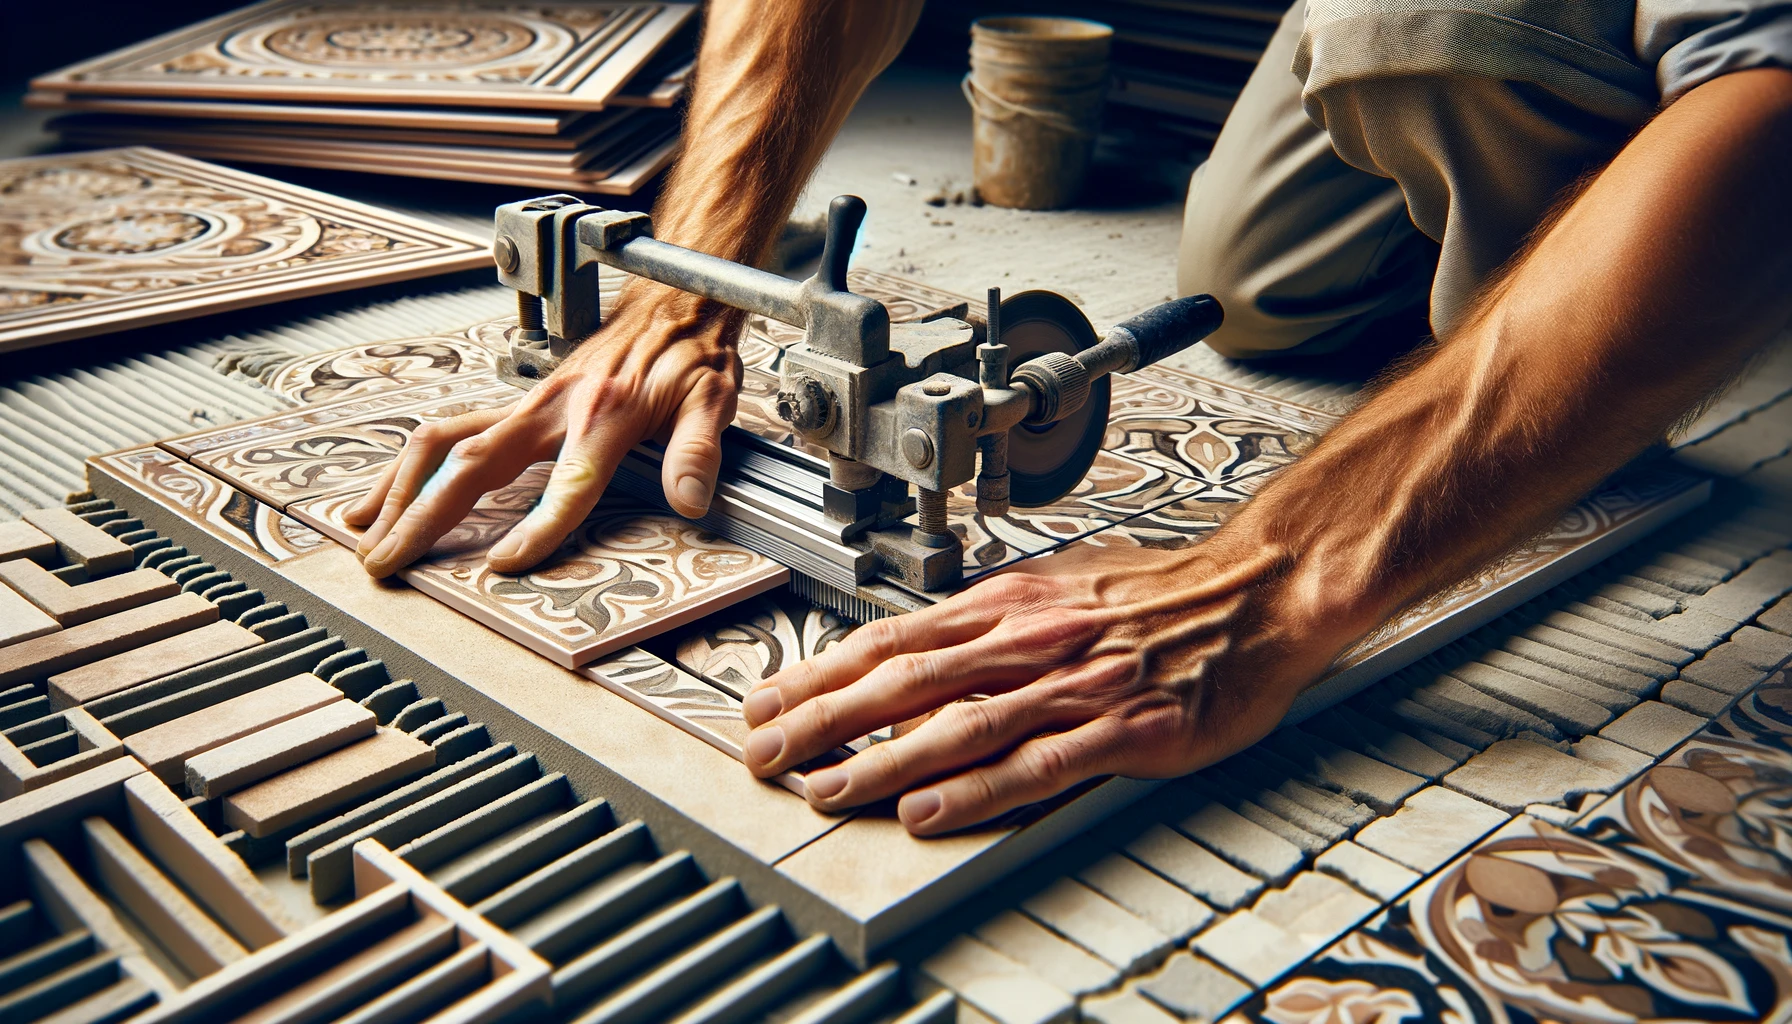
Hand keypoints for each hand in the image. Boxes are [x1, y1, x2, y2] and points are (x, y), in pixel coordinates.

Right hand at [347, 288, 743, 575]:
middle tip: (387, 563)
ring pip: (442, 442)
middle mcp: (553, 408)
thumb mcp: (712, 400)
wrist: (672, 303)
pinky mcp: (517, 405)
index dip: (534, 527)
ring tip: (365, 533)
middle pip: (472, 464)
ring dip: (399, 490)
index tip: (502, 565)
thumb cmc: (690, 352)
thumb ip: (696, 452)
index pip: (565, 484)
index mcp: (604, 416)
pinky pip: (450, 433)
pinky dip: (409, 466)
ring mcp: (527, 405)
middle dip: (423, 517)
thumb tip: (688, 499)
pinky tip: (386, 494)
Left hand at [740, 537, 1356, 834]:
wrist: (1258, 589)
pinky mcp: (1125, 729)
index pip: (893, 639)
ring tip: (826, 790)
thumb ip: (990, 623)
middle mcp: (1030, 638)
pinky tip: (930, 813)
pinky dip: (978, 791)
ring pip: (959, 725)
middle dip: (824, 718)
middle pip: (906, 681)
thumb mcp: (1060, 584)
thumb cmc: (1162, 589)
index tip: (767, 701)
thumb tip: (920, 654)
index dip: (821, 673)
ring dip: (883, 762)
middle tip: (766, 754)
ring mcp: (1076, 685)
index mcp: (1009, 602)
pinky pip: (1039, 765)